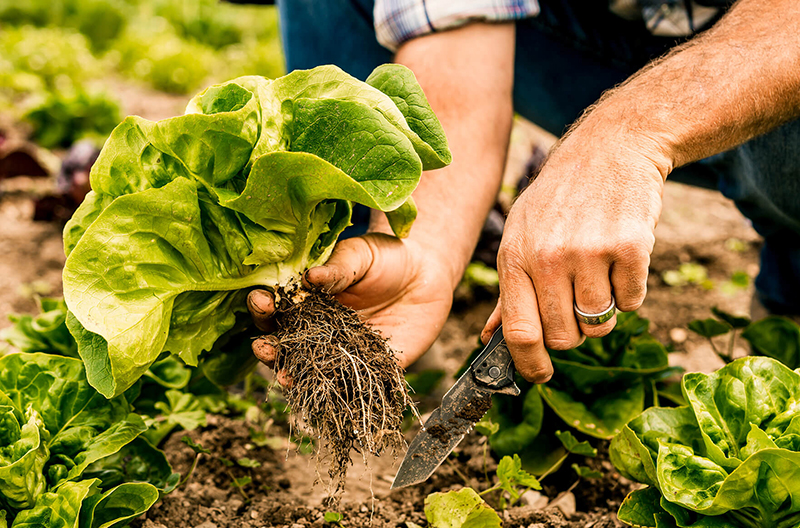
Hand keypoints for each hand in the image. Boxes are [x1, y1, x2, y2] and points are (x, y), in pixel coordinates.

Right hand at [248, 233, 454, 378]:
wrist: (428, 274)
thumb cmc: (387, 257)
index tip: (260, 301)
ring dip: (294, 377)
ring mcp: (343, 352)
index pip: (278, 308)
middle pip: (287, 345)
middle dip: (270, 348)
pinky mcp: (373, 368)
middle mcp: (320, 331)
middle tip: (262, 347)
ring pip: (312, 371)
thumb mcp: (360, 255)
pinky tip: (328, 396)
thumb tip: (309, 276)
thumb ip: (337, 269)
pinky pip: (353, 385)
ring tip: (283, 378)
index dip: (264, 307)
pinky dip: (339, 394)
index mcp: (309, 300)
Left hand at [482, 123, 666, 382]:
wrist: (610, 149)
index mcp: (515, 257)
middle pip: (563, 336)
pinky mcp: (630, 247)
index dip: (530, 364)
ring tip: (597, 276)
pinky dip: (629, 291)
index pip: (519, 332)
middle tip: (576, 305)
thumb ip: (509, 290)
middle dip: (572, 333)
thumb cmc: (559, 199)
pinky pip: (632, 302)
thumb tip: (489, 338)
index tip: (540, 376)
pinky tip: (619, 259)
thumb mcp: (520, 235)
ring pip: (600, 323)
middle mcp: (548, 257)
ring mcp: (590, 252)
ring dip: (602, 312)